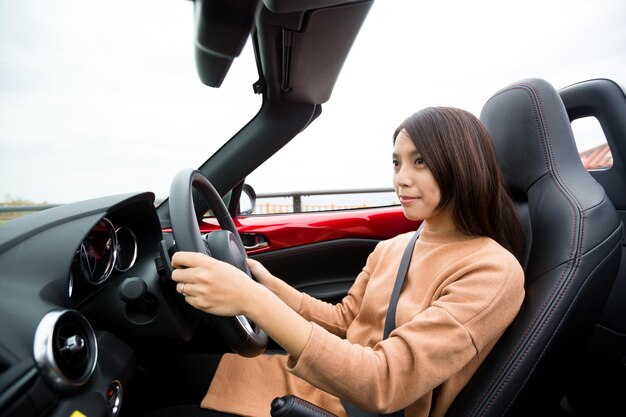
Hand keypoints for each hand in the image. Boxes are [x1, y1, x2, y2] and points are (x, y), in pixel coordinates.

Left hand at [172, 252, 311, 359]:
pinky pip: (187, 300)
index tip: (178, 263)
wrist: (249, 297)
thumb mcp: (222, 264)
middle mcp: (202, 276)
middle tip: (187, 277)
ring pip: (180, 288)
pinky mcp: (202, 304)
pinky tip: (203, 295)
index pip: (179, 257)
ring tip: (199, 287)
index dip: (176, 260)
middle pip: (176, 274)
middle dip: (180, 275)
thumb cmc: (238, 280)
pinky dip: (193, 298)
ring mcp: (201, 291)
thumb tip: (189, 261)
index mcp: (207, 263)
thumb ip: (205, 262)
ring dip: (187, 287)